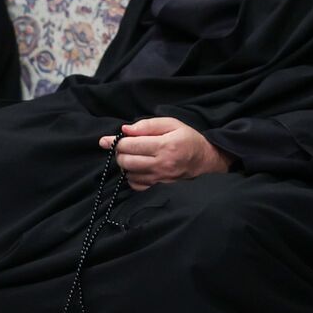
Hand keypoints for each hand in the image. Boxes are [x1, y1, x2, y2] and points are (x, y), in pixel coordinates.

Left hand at [101, 117, 231, 191]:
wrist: (207, 161)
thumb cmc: (188, 139)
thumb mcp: (172, 124)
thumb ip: (147, 125)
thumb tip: (125, 130)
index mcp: (164, 145)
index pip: (129, 145)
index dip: (115, 141)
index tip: (106, 140)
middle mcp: (161, 164)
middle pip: (125, 161)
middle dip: (119, 152)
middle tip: (124, 147)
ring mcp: (160, 179)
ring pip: (128, 174)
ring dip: (125, 164)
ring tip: (133, 156)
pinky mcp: (160, 189)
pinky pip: (135, 185)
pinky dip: (132, 176)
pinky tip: (139, 168)